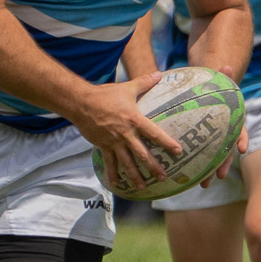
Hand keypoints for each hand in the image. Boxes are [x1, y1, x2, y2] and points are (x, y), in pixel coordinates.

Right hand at [71, 73, 181, 193]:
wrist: (82, 103)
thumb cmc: (105, 94)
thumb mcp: (127, 88)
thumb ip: (145, 82)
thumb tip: (160, 74)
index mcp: (134, 120)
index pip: (154, 133)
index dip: (167, 143)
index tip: (178, 151)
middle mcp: (126, 134)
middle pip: (142, 154)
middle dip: (154, 167)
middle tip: (164, 177)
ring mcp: (114, 142)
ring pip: (127, 163)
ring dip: (135, 176)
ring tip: (143, 187)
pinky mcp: (103, 146)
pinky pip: (110, 163)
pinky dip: (113, 174)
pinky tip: (117, 184)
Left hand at [199, 62, 242, 187]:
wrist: (204, 92)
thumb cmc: (211, 86)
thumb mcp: (215, 80)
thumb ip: (222, 75)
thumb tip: (227, 65)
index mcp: (231, 119)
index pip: (239, 130)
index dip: (241, 140)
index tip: (241, 150)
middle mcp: (225, 131)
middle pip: (226, 150)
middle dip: (223, 164)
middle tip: (218, 176)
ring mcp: (214, 138)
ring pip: (213, 158)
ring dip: (209, 172)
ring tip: (203, 184)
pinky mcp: (202, 141)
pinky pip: (200, 155)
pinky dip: (195, 166)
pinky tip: (187, 177)